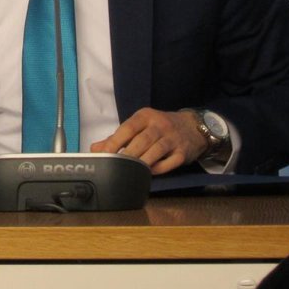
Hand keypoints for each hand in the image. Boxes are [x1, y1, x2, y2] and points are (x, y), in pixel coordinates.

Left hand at [89, 108, 206, 174]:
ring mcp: (173, 139)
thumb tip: (95, 148)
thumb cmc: (160, 126)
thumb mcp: (140, 125)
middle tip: (115, 165)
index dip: (114, 142)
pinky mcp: (183, 153)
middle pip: (141, 141)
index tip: (102, 154)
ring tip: (129, 171)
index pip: (127, 128)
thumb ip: (118, 137)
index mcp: (145, 116)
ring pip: (155, 151)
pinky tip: (148, 173)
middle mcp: (160, 125)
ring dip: (141, 162)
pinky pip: (169, 163)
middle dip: (127, 155)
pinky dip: (158, 169)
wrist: (193, 126)